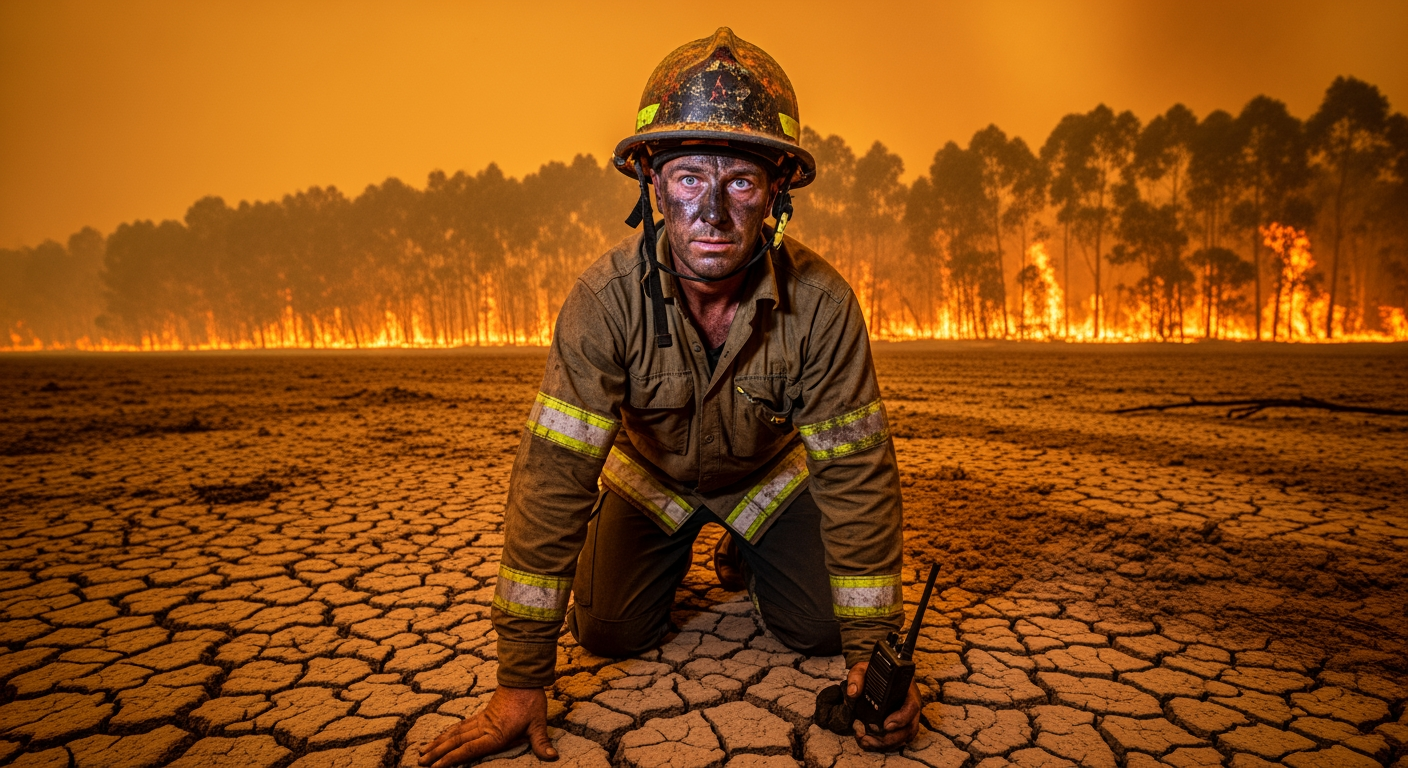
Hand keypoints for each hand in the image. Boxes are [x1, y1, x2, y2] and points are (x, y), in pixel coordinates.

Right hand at [419, 685, 556, 767]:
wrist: (524, 677)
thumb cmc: (531, 701)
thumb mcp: (538, 723)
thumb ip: (541, 743)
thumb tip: (552, 757)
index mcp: (495, 733)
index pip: (469, 750)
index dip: (451, 759)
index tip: (436, 767)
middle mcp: (484, 727)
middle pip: (456, 742)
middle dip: (438, 753)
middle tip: (421, 762)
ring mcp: (481, 720)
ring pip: (455, 733)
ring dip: (438, 743)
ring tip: (423, 752)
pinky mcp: (482, 715)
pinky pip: (461, 726)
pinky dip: (448, 733)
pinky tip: (442, 737)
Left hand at [845, 661, 920, 750]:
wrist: (877, 677)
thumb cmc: (873, 673)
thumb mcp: (863, 669)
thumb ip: (857, 677)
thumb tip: (853, 692)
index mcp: (907, 691)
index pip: (912, 707)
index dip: (901, 719)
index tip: (885, 725)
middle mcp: (910, 706)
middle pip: (909, 728)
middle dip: (889, 738)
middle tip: (868, 737)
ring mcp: (907, 718)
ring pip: (903, 738)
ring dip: (885, 744)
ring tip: (865, 741)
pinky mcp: (900, 727)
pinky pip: (897, 741)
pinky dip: (883, 746)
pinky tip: (867, 742)